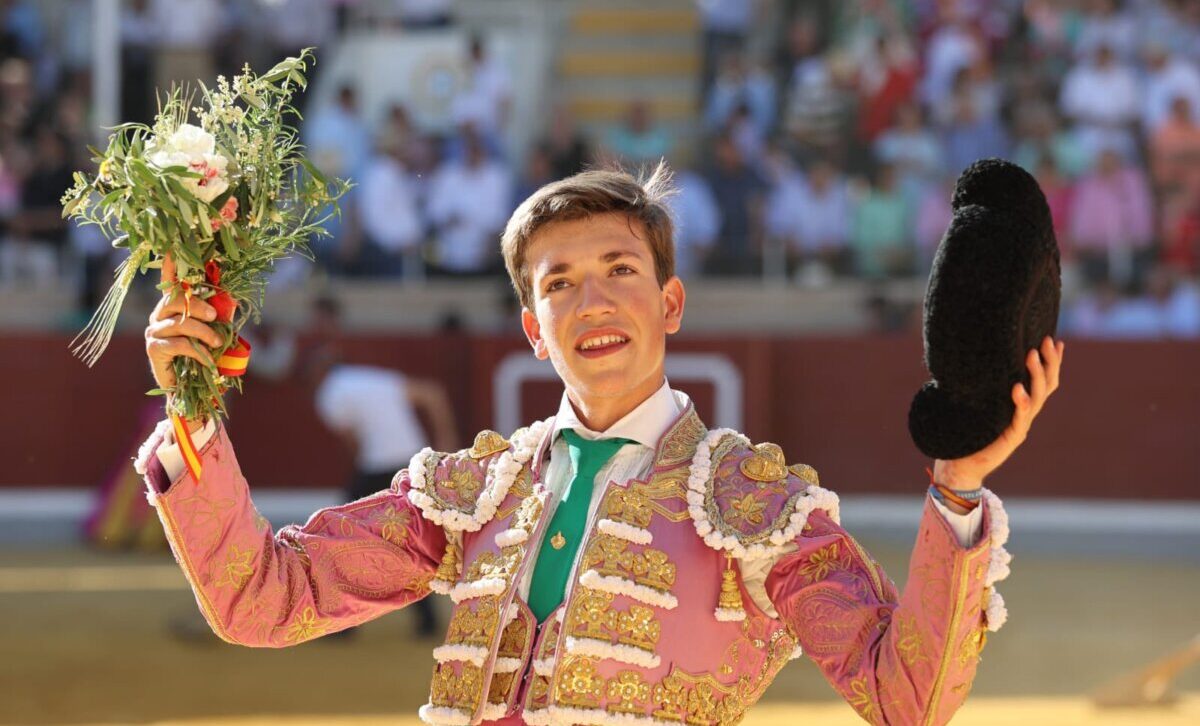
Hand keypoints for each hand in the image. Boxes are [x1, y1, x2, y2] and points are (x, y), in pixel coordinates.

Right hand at [144, 255, 222, 394]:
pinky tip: (206, 358)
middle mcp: (158, 314)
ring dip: (203, 332)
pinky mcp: (153, 348)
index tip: (173, 245)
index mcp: (172, 306)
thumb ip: (217, 315)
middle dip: (199, 306)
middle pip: (176, 300)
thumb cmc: (202, 355)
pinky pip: (178, 343)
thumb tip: (232, 299)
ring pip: (180, 322)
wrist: (189, 388)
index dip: (172, 264)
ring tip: (216, 342)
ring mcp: (154, 330)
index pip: (169, 281)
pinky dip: (196, 350)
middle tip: (216, 317)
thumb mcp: (212, 331)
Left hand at [934, 336, 1064, 490]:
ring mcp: (1021, 425)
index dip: (1052, 362)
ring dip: (1036, 375)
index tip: (1055, 340)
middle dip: (1050, 362)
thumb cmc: (967, 431)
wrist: (962, 464)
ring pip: (1038, 397)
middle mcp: (1026, 414)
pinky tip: (1018, 388)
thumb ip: (984, 386)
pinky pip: (1020, 417)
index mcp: (1022, 405)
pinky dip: (1021, 402)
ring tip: (1031, 354)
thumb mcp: (979, 403)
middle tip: (1046, 341)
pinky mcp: (1012, 437)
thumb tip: (974, 357)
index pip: (1044, 380)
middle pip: (1047, 385)